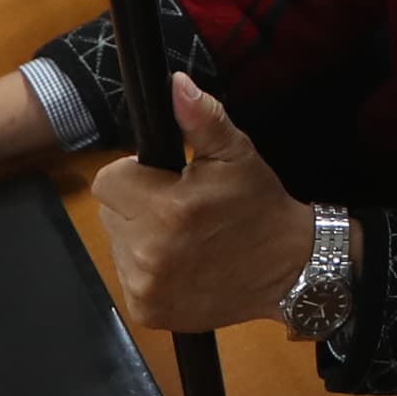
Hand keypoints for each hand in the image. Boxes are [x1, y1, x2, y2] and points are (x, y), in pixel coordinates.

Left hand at [92, 75, 316, 331]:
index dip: (134, 174)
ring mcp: (146, 287)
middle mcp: (149, 252)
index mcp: (167, 209)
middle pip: (109, 212)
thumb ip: (201, 118)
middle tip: (177, 208)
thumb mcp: (236, 154)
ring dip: (139, 237)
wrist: (288, 269)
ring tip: (181, 237)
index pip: (108, 181)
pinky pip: (125, 278)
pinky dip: (145, 269)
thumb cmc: (258, 205)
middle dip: (136, 204)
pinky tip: (179, 263)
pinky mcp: (147, 311)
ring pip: (116, 245)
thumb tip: (175, 84)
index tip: (164, 180)